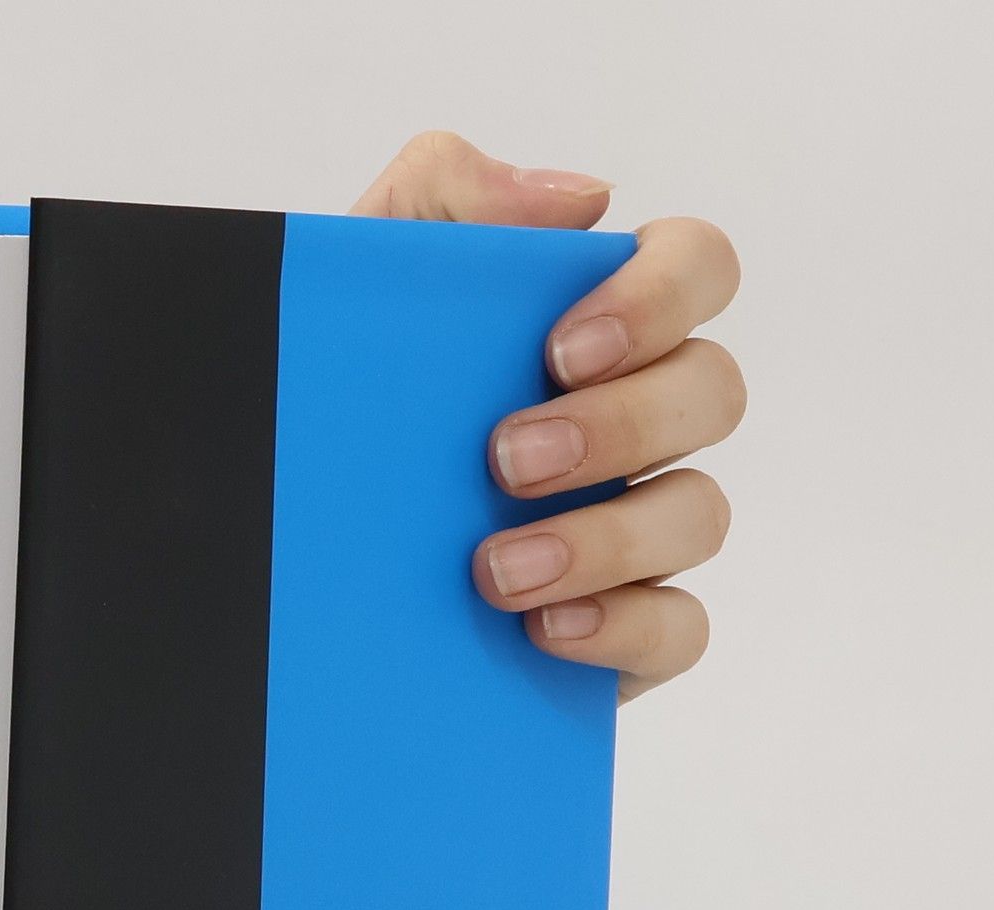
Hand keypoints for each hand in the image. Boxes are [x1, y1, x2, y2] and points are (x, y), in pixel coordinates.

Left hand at [353, 132, 743, 702]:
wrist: (281, 548)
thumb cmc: (340, 402)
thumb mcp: (356, 287)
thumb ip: (441, 196)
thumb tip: (580, 199)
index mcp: (596, 322)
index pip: (696, 268)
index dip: (658, 299)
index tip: (560, 349)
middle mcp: (636, 417)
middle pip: (712, 394)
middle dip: (621, 426)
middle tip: (506, 462)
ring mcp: (639, 524)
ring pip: (700, 515)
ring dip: (608, 540)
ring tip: (496, 572)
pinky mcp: (625, 624)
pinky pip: (680, 628)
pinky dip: (625, 627)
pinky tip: (544, 629)